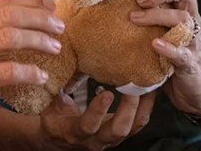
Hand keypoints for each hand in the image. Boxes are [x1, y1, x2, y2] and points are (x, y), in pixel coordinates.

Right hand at [0, 0, 64, 133]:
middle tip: (60, 26)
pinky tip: (40, 76)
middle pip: (9, 14)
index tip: (49, 6)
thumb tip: (3, 23)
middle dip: (40, 18)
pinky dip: (26, 72)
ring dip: (38, 40)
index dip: (29, 0)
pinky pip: (4, 72)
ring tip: (55, 48)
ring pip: (9, 37)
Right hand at [38, 89, 155, 150]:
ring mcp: (109, 139)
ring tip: (147, 85)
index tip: (106, 93)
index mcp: (74, 132)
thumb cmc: (53, 120)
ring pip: (132, 128)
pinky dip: (145, 108)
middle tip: (134, 86)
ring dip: (142, 107)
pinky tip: (149, 91)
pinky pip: (137, 124)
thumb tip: (61, 60)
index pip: (88, 126)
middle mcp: (94, 140)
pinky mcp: (120, 135)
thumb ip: (57, 88)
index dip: (97, 111)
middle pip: (118, 130)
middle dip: (129, 108)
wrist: (58, 140)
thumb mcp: (51, 105)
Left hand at [131, 0, 200, 117]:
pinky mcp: (190, 63)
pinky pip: (182, 53)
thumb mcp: (161, 28)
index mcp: (185, 10)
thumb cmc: (171, 53)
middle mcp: (192, 21)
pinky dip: (169, 47)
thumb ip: (147, 11)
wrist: (196, 90)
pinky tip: (155, 44)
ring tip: (135, 17)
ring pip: (184, 20)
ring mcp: (193, 42)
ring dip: (159, 15)